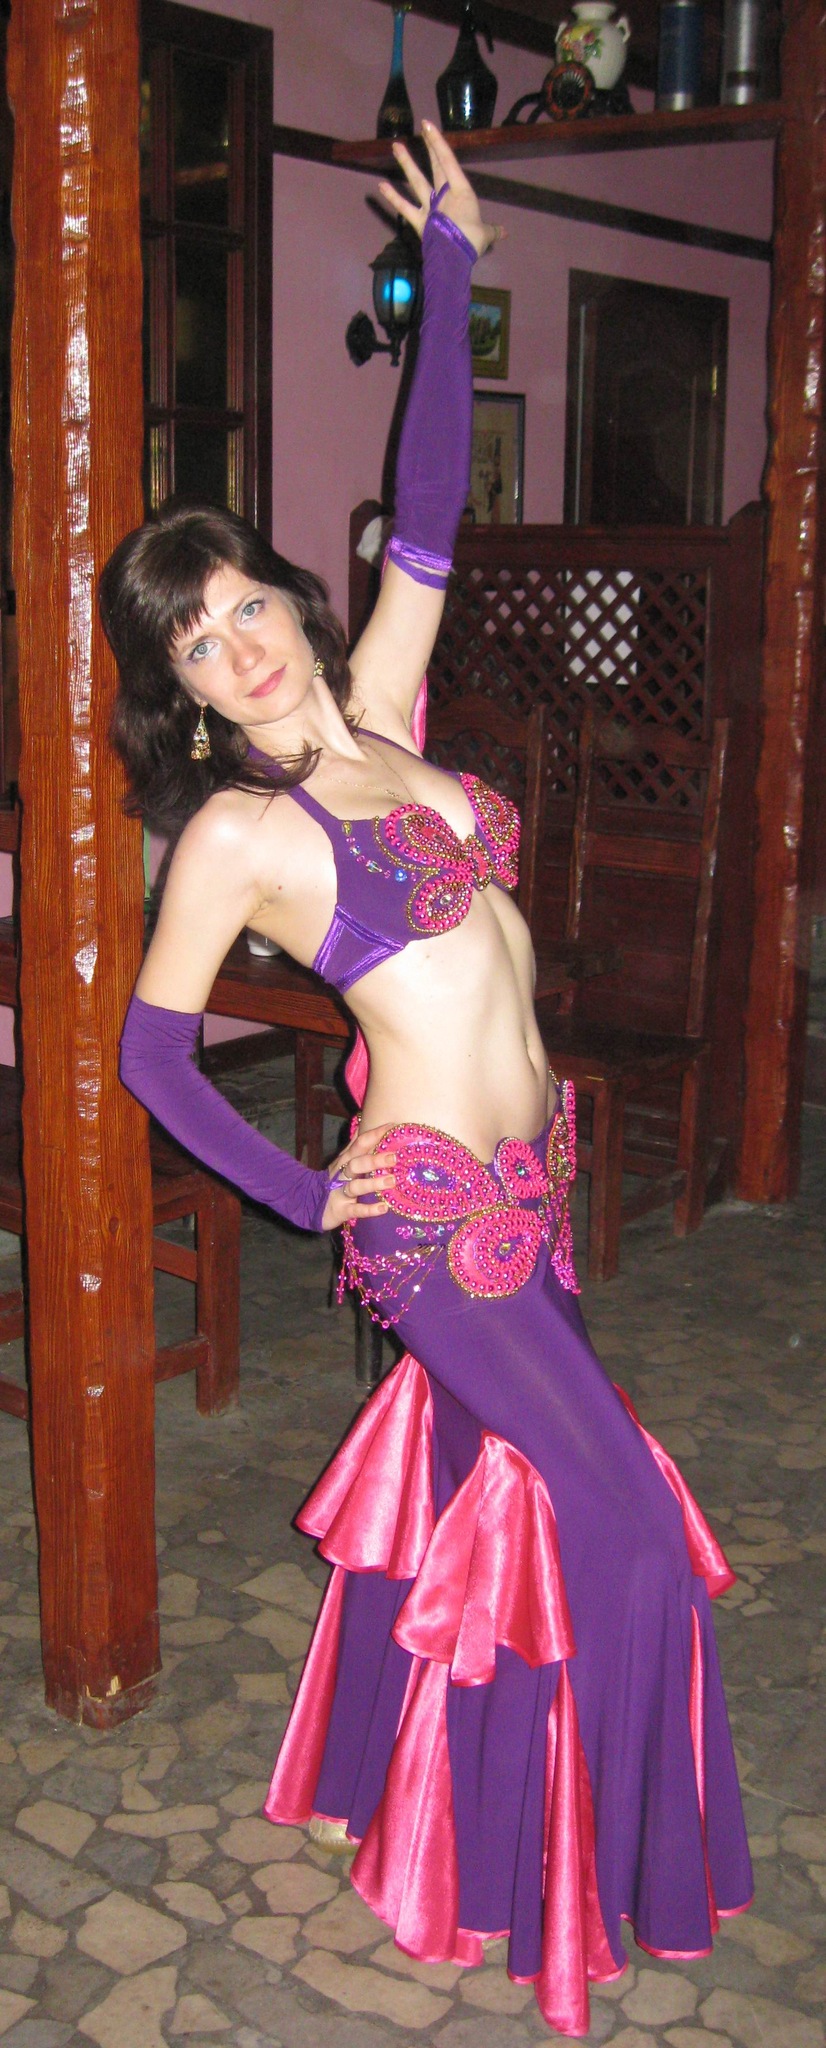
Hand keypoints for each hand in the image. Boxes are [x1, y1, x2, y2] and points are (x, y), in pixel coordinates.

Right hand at [321, 1124, 396, 1231]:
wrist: (309, 1203)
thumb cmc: (334, 1181)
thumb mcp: (342, 1161)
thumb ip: (354, 1144)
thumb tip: (363, 1120)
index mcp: (346, 1160)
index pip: (360, 1143)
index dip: (375, 1134)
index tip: (393, 1127)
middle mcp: (342, 1174)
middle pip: (357, 1163)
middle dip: (375, 1160)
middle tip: (395, 1157)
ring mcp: (341, 1192)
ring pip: (356, 1186)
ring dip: (373, 1183)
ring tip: (392, 1181)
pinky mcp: (341, 1210)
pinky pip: (355, 1210)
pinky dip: (369, 1210)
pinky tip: (383, 1208)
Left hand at [378, 121, 502, 260]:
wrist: (456, 256)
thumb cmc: (473, 242)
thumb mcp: (486, 234)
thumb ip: (492, 230)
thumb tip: (504, 233)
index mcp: (462, 192)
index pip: (449, 161)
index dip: (438, 143)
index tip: (429, 126)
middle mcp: (444, 194)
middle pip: (436, 166)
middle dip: (430, 146)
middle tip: (422, 128)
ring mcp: (430, 206)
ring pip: (416, 180)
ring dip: (406, 163)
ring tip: (395, 146)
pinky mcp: (419, 221)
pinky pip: (404, 207)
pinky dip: (392, 197)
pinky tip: (380, 185)